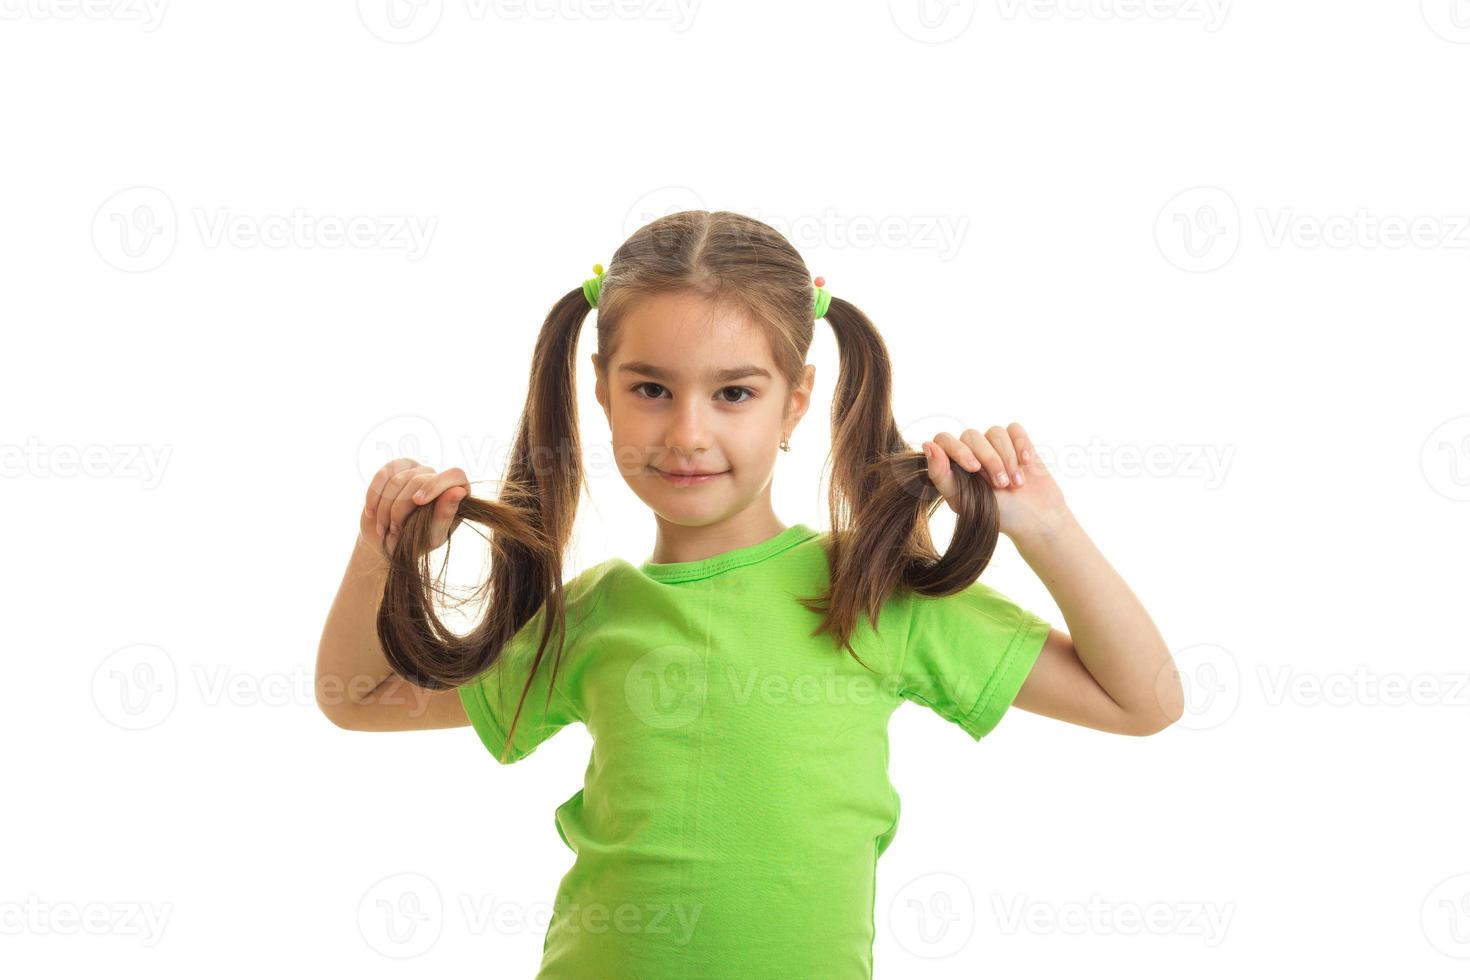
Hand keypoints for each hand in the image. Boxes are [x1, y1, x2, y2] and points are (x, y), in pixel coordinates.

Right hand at [360, 458, 469, 559]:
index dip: (435, 485)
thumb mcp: (433, 535)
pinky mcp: (396, 468)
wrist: (389, 542)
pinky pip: (382, 475)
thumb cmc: (418, 542)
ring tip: (384, 527)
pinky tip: (371, 512)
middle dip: (402, 507)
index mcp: (457, 491)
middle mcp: (438, 477)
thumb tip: (458, 491)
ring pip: (397, 479)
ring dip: (386, 507)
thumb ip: (445, 515)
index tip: (418, 501)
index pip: (454, 475)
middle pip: (419, 480)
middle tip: (394, 530)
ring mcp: (416, 470)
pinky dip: (374, 495)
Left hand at [922, 423, 1068, 541]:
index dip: (958, 450)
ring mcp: (994, 444)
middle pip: (971, 436)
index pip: (944, 440)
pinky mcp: (1016, 441)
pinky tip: (1027, 463)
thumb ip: (941, 475)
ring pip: (995, 432)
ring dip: (1008, 459)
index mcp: (953, 464)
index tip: (974, 469)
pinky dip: (1022, 445)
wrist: (1034, 519)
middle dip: (990, 460)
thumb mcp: (963, 501)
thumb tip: (928, 445)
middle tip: (1002, 485)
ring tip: (1017, 484)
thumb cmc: (996, 514)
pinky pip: (1014, 430)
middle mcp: (971, 450)